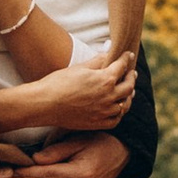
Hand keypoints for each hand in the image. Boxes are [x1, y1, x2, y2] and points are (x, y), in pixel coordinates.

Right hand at [0, 50, 136, 135]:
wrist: (45, 104)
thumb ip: (97, 61)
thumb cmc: (59, 83)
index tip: (128, 55)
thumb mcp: (80, 68)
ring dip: (128, 96)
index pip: (122, 66)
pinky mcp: (97, 123)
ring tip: (128, 91)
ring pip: (125, 104)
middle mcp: (108, 97)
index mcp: (105, 80)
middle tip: (132, 73)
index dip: (126, 59)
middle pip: (128, 86)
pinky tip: (118, 108)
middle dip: (131, 77)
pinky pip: (115, 119)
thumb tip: (108, 54)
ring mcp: (104, 112)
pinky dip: (119, 113)